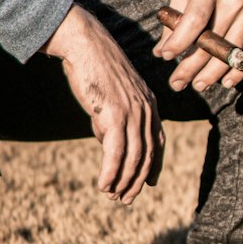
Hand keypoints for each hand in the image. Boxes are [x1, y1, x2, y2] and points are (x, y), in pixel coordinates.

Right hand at [43, 4, 164, 204]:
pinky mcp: (115, 113)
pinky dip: (110, 172)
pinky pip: (116, 152)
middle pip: (147, 155)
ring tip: (111, 196)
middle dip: (136, 181)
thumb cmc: (94, 67)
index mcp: (149, 104)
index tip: (148, 184)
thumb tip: (107, 142)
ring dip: (122, 182)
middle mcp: (146, 109)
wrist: (85, 44)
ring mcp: (133, 112)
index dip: (154, 166)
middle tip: (124, 199)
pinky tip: (103, 185)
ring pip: (133, 158)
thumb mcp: (111, 95)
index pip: (158, 142)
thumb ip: (113, 118)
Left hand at [153, 0, 242, 93]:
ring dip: (213, 73)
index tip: (166, 57)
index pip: (195, 19)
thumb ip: (174, 17)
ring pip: (232, 51)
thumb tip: (160, 51)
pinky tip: (225, 82)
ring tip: (197, 85)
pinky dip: (239, 70)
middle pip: (213, 41)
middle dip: (192, 66)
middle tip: (177, 84)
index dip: (180, 42)